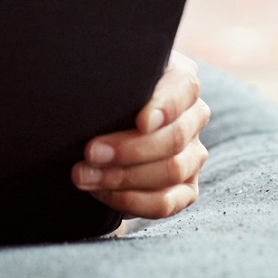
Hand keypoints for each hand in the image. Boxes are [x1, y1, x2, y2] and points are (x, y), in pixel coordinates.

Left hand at [72, 50, 208, 218]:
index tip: (140, 121)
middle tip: (90, 152)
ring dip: (123, 177)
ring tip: (83, 175)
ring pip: (172, 171)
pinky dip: (132, 201)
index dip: (165, 106)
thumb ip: (112, 74)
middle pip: (175, 137)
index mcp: (180, 80)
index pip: (183, 89)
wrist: (98, 121)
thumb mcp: (108, 75)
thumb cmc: (101, 91)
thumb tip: (91, 77)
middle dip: (129, 149)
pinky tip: (101, 192)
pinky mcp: (185, 188)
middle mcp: (194, 116)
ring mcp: (193, 154)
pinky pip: (167, 203)